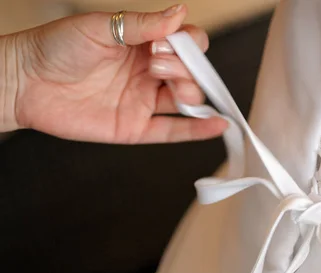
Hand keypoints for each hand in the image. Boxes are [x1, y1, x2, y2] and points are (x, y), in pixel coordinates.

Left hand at [8, 4, 226, 142]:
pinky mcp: (135, 127)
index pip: (186, 44)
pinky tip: (218, 125)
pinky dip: (197, 130)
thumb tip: (180, 13)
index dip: (187, 46)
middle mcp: (148, 73)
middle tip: (155, 64)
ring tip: (175, 89)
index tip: (166, 44)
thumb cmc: (55, 47)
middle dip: (185, 69)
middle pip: (191, 73)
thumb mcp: (101, 27)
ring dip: (193, 94)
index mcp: (143, 45)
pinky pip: (172, 131)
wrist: (23, 81)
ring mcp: (143, 101)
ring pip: (186, 101)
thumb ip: (142, 24)